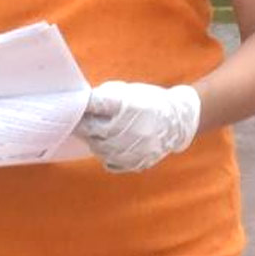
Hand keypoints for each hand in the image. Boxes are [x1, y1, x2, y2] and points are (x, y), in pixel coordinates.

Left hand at [76, 80, 200, 172]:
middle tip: (81, 121)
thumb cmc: (149, 102)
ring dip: (95, 139)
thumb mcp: (128, 92)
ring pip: (96, 147)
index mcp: (127, 106)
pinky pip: (108, 161)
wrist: (178, 122)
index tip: (75, 107)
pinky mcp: (134, 163)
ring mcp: (131, 149)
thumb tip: (79, 104)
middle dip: (83, 125)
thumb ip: (103, 97)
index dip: (80, 107)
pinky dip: (106, 153)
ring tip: (102, 132)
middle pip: (90, 129)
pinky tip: (113, 144)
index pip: (93, 106)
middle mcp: (128, 129)